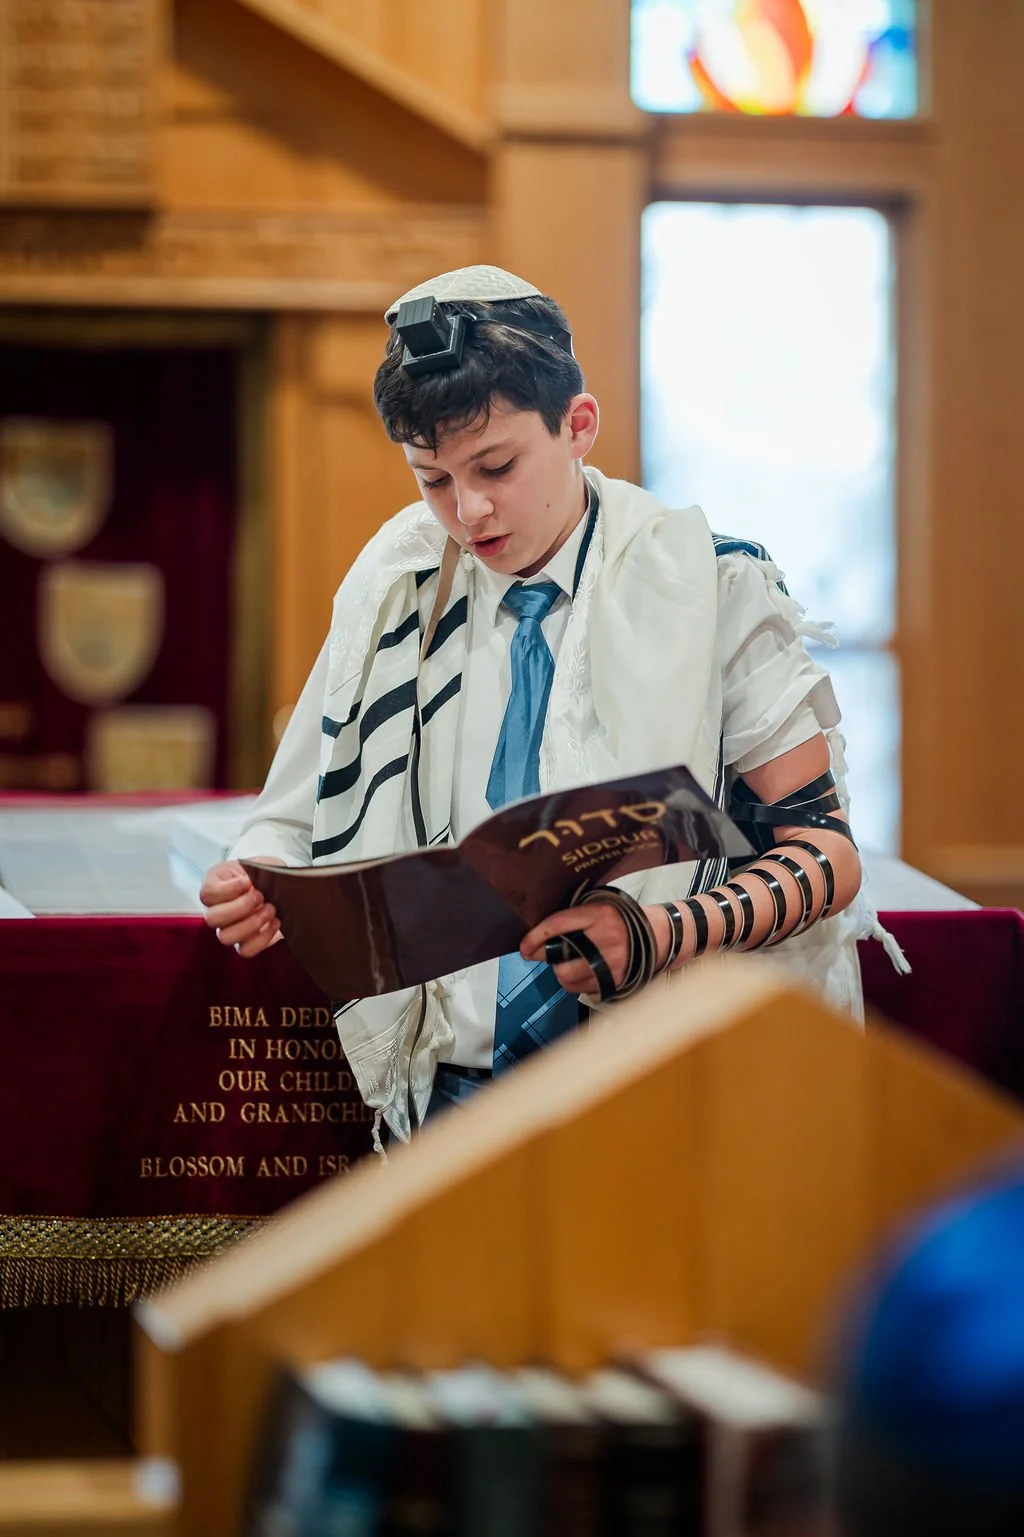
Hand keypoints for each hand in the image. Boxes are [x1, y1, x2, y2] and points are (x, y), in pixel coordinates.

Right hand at [199, 859, 282, 957]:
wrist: (279, 886)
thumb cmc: (263, 873)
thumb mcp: (259, 864)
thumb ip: (255, 870)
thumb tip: (256, 883)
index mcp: (214, 886)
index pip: (207, 893)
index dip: (228, 889)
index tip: (246, 880)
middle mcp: (216, 910)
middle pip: (213, 918)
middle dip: (241, 907)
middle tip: (261, 896)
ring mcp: (228, 929)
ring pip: (226, 937)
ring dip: (252, 923)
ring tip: (271, 909)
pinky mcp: (244, 943)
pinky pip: (246, 950)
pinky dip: (263, 938)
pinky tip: (275, 922)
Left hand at [521, 901, 671, 995]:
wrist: (658, 935)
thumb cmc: (622, 920)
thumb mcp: (599, 907)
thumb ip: (573, 918)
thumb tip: (538, 937)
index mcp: (599, 913)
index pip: (557, 924)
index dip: (535, 937)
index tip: (524, 945)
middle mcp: (606, 938)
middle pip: (559, 956)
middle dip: (546, 956)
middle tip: (545, 954)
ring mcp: (612, 962)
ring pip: (567, 976)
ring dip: (561, 972)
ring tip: (569, 963)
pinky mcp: (616, 980)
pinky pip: (581, 989)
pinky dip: (575, 982)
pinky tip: (582, 972)